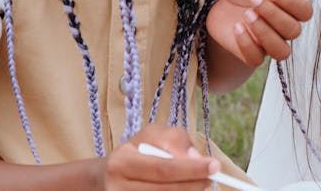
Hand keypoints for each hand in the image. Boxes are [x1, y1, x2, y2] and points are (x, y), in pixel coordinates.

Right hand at [102, 124, 218, 189]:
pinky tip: (185, 189)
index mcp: (121, 162)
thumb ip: (175, 140)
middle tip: (213, 177)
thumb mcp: (151, 135)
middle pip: (165, 189)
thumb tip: (195, 158)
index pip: (163, 168)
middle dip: (194, 183)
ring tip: (200, 182)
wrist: (105, 177)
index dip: (191, 168)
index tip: (215, 165)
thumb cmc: (135, 151)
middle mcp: (117, 187)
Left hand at [206, 0, 312, 66]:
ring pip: (281, 51)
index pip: (305, 11)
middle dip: (273, 13)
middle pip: (293, 30)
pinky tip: (237, 27)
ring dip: (265, 33)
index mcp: (291, 8)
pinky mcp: (251, 54)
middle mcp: (284, 28)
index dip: (291, 2)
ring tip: (247, 15)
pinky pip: (256, 59)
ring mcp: (269, 44)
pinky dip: (247, 44)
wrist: (220, 3)